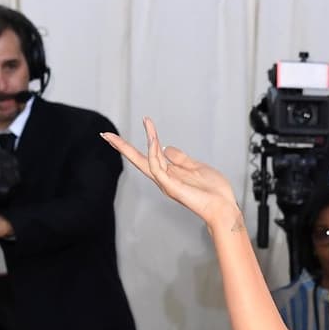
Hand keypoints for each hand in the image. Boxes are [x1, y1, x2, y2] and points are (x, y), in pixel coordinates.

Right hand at [102, 120, 238, 229]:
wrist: (224, 207)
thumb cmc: (214, 191)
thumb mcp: (196, 167)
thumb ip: (180, 158)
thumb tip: (166, 147)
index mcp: (170, 173)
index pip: (148, 156)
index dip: (138, 145)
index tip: (129, 129)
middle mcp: (164, 179)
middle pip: (138, 160)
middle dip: (121, 147)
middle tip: (105, 134)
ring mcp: (166, 183)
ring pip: (147, 159)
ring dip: (148, 139)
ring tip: (148, 122)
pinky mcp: (170, 187)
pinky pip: (157, 167)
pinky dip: (154, 153)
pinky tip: (155, 139)